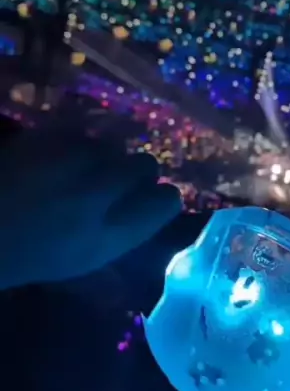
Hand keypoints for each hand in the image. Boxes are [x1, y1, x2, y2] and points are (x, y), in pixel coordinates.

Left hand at [0, 129, 181, 287]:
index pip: (166, 203)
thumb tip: (154, 208)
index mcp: (106, 239)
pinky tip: (62, 154)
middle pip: (146, 166)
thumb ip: (120, 234)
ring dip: (104, 154)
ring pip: (112, 144)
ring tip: (82, 167)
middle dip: (136, 171)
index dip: (163, 199)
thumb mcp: (78, 261)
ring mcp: (69, 164)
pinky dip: (77, 139)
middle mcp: (95, 199)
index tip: (152, 198)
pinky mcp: (44, 138)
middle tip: (116, 179)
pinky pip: (82, 130)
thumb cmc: (22, 255)